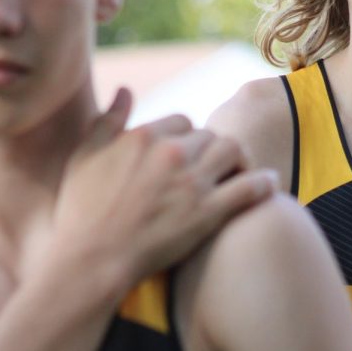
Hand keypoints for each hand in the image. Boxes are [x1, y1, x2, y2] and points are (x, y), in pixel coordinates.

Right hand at [50, 89, 277, 289]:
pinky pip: (249, 187)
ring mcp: (192, 182)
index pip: (182, 121)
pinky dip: (264, 183)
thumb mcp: (84, 156)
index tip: (185, 154)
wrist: (91, 260)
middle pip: (209, 136)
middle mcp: (172, 153)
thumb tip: (126, 90)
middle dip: (210, 149)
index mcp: (144, 136)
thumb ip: (108, 120)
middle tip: (211, 168)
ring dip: (238, 158)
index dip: (184, 137)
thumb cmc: (81, 211)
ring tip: (237, 172)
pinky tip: (270, 184)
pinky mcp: (208, 213)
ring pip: (233, 150)